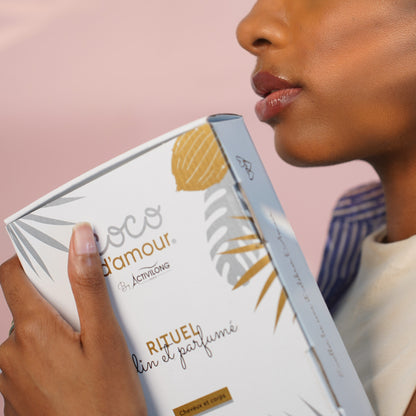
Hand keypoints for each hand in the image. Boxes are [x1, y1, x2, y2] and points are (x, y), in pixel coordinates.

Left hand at [0, 223, 147, 415]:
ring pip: (28, 335)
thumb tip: (80, 238)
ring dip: (54, 330)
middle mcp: (10, 353)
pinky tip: (78, 370)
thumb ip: (88, 286)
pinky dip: (49, 356)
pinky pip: (28, 363)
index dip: (30, 260)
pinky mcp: (14, 399)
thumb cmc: (106, 400)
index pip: (11, 275)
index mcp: (32, 332)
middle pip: (26, 306)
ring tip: (90, 343)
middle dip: (55, 300)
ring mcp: (8, 380)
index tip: (55, 256)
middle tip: (90, 309)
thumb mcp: (105, 338)